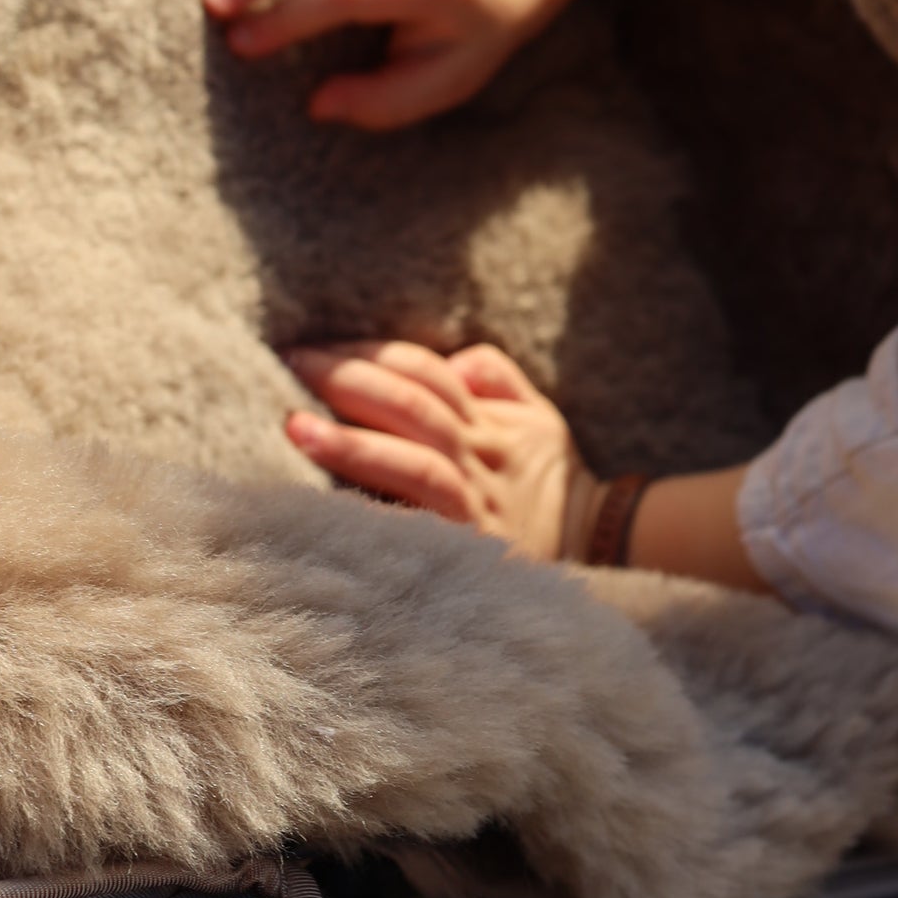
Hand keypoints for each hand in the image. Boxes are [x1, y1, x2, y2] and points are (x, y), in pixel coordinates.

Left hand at [284, 339, 589, 560]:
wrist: (606, 551)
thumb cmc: (552, 484)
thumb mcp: (538, 420)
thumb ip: (495, 377)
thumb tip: (449, 360)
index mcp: (491, 420)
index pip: (427, 371)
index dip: (373, 353)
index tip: (314, 346)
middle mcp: (483, 455)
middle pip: (413, 405)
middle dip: (349, 380)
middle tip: (292, 365)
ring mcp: (479, 502)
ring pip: (415, 459)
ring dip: (353, 441)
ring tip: (297, 427)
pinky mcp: (474, 547)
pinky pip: (425, 516)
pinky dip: (383, 500)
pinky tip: (331, 498)